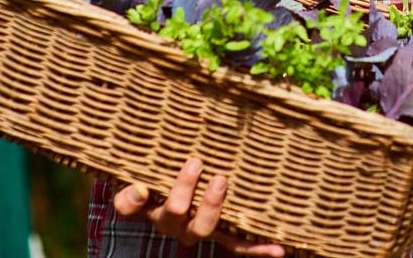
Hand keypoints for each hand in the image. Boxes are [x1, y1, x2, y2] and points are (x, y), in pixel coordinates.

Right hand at [114, 157, 284, 255]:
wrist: (180, 192)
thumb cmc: (162, 181)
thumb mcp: (141, 181)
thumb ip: (133, 189)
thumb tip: (140, 190)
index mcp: (154, 211)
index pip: (136, 207)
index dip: (135, 200)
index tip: (142, 187)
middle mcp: (177, 225)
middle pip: (177, 215)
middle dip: (183, 191)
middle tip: (195, 163)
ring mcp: (202, 229)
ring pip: (207, 227)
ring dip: (213, 205)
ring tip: (219, 180)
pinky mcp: (224, 231)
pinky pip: (240, 244)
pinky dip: (259, 248)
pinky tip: (279, 250)